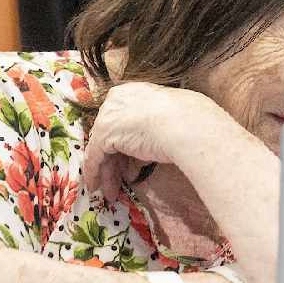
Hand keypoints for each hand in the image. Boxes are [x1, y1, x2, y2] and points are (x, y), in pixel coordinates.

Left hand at [83, 82, 223, 200]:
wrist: (188, 125)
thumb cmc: (188, 120)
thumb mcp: (168, 118)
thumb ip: (154, 126)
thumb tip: (150, 144)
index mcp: (133, 91)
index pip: (122, 120)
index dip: (124, 143)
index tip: (127, 159)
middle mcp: (116, 100)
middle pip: (111, 134)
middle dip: (115, 161)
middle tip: (120, 179)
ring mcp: (108, 115)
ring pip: (103, 148)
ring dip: (108, 172)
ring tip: (112, 191)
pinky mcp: (104, 133)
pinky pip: (94, 157)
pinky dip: (94, 173)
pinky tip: (97, 186)